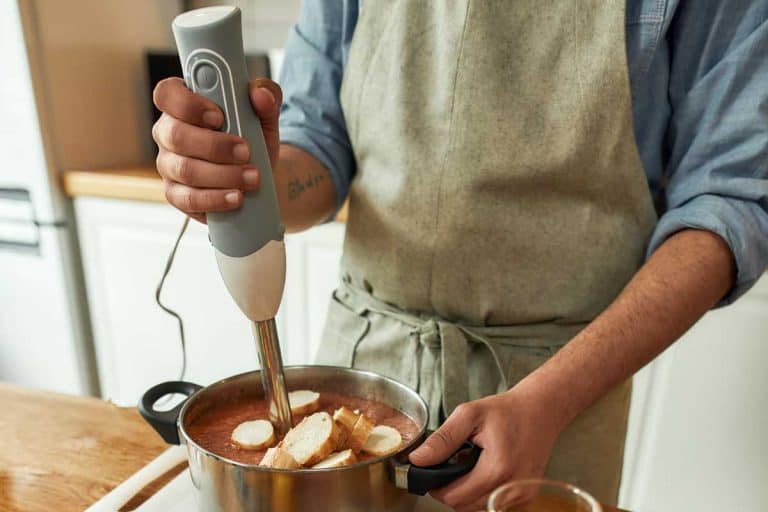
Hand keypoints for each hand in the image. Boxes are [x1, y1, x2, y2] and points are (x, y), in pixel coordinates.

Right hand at [152, 77, 281, 221]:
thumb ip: (266, 97)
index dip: (188, 104)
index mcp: (183, 105)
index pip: (168, 94)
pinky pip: (188, 198)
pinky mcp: (176, 194)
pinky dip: (216, 198)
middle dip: (214, 145)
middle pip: (175, 135)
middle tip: (245, 151)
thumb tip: (261, 94)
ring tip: (252, 177)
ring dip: (223, 174)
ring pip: (184, 169)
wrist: (258, 175)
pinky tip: (237, 197)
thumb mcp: (264, 115)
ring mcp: (169, 165)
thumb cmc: (252, 138)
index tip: (218, 116)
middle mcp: (169, 133)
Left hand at [408, 389, 561, 511]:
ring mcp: (522, 494)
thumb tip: (418, 459)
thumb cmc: (507, 410)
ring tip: (468, 466)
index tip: (432, 472)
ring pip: (479, 508)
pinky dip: (483, 492)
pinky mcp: (526, 496)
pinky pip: (494, 503)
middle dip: (451, 490)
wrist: (541, 410)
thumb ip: (442, 439)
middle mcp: (512, 487)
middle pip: (466, 507)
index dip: (437, 487)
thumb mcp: (469, 415)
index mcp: (497, 469)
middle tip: (450, 466)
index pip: (455, 497)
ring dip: (467, 492)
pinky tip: (483, 472)